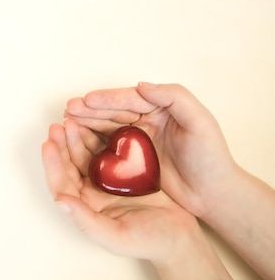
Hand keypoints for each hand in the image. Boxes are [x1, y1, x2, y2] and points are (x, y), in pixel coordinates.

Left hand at [41, 120, 198, 262]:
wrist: (180, 236)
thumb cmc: (149, 242)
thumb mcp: (116, 237)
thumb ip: (85, 221)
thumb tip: (59, 201)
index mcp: (84, 207)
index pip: (62, 183)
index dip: (53, 164)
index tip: (48, 143)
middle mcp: (91, 192)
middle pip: (70, 164)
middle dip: (63, 144)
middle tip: (59, 125)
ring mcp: (107, 179)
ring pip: (87, 153)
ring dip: (79, 137)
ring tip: (74, 120)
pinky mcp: (124, 169)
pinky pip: (107, 149)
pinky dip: (100, 135)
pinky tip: (98, 123)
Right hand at [64, 82, 238, 217]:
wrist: (214, 194)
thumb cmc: (211, 158)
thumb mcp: (200, 122)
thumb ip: (175, 97)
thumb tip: (142, 85)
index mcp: (161, 108)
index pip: (130, 100)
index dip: (107, 99)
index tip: (87, 100)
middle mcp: (146, 121)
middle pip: (113, 112)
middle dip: (89, 109)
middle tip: (69, 109)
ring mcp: (137, 141)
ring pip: (106, 127)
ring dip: (86, 124)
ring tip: (66, 122)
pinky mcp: (131, 160)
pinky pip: (107, 147)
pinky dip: (91, 142)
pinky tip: (76, 141)